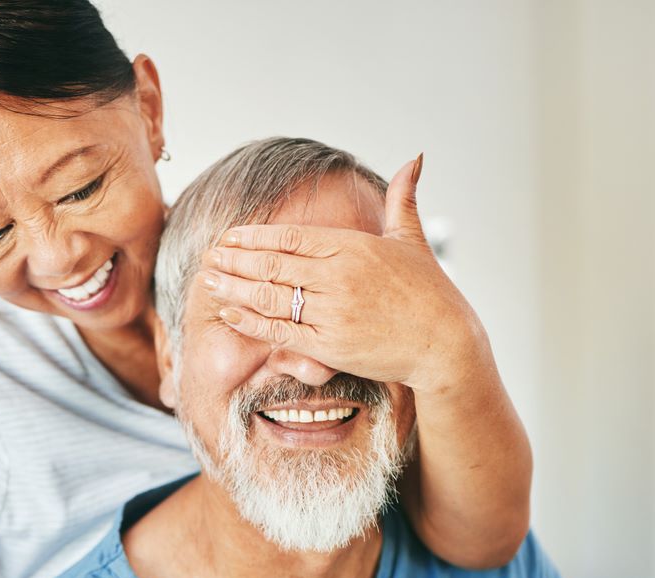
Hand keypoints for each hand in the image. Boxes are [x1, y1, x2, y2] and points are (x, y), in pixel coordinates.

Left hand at [201, 154, 487, 396]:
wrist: (445, 342)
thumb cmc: (430, 292)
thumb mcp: (413, 240)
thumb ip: (403, 198)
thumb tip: (416, 157)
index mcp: (352, 246)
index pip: (290, 237)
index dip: (254, 237)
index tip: (230, 236)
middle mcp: (337, 276)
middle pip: (272, 265)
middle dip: (235, 261)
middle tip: (209, 257)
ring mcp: (331, 311)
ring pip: (270, 297)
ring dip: (234, 289)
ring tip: (209, 282)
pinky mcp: (329, 344)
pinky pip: (281, 331)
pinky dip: (252, 322)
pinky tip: (231, 314)